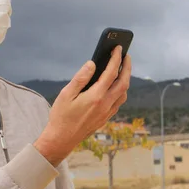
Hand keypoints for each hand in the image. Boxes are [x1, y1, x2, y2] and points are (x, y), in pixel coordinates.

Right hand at [34, 46, 130, 165]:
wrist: (62, 140)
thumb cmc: (61, 116)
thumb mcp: (66, 94)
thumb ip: (80, 78)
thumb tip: (92, 64)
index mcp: (95, 97)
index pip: (111, 73)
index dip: (116, 58)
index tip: (118, 48)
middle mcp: (105, 105)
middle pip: (123, 83)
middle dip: (127, 67)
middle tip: (126, 55)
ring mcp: (107, 113)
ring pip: (123, 93)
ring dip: (125, 80)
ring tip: (121, 69)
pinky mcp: (105, 118)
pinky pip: (118, 102)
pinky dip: (120, 90)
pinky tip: (114, 86)